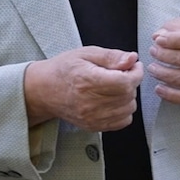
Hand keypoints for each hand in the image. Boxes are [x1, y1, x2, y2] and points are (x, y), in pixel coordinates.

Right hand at [23, 46, 141, 130]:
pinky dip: (123, 110)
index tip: (134, 66)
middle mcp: (90, 102)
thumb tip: (132, 59)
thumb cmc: (64, 69)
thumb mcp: (86, 53)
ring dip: (128, 96)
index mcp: (88, 81)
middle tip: (122, 73)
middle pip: (128, 95)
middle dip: (131, 82)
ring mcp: (92, 117)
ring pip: (128, 108)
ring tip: (115, 86)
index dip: (136, 73)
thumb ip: (111, 56)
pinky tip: (113, 100)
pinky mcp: (93, 126)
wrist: (44, 90)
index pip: (125, 82)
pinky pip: (122, 121)